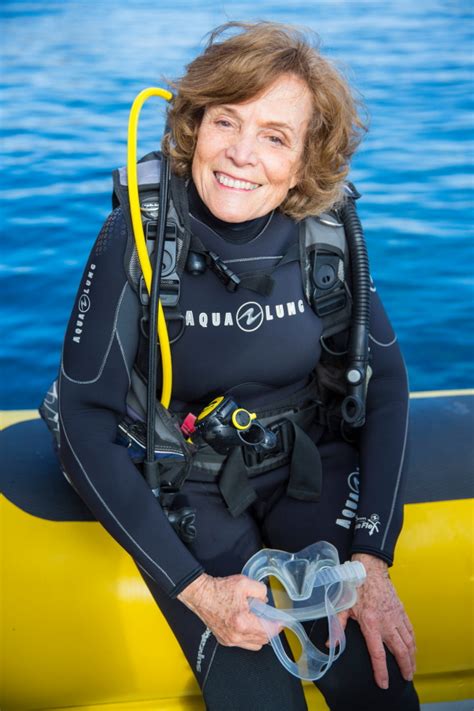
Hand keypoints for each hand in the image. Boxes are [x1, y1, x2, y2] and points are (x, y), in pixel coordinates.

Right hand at [178, 573, 272, 649]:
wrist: (201, 596)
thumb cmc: (220, 589)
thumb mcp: (244, 583)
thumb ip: (261, 591)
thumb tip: (265, 602)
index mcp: (243, 622)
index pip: (269, 631)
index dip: (278, 625)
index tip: (282, 620)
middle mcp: (237, 635)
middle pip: (264, 639)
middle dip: (270, 629)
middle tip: (271, 618)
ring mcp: (230, 640)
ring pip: (255, 644)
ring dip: (260, 635)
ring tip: (259, 621)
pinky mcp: (225, 641)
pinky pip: (244, 643)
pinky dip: (249, 637)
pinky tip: (247, 624)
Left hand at [333, 553, 415, 688]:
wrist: (370, 568)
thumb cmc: (355, 586)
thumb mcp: (343, 606)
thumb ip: (338, 626)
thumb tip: (330, 644)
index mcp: (371, 623)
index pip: (378, 653)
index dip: (381, 671)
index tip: (384, 683)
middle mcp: (387, 622)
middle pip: (400, 651)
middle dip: (404, 667)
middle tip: (406, 678)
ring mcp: (396, 617)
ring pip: (408, 642)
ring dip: (411, 657)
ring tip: (412, 669)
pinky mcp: (401, 611)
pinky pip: (410, 630)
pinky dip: (413, 642)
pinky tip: (413, 649)